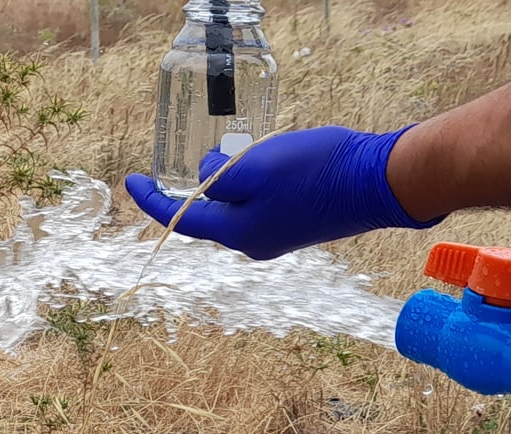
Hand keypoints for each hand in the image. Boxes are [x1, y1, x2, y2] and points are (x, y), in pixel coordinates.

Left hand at [125, 125, 444, 259]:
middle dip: (192, 190)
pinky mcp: (301, 223)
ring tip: (224, 157)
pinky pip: (260, 205)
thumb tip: (204, 177)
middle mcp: (257, 243)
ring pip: (238, 208)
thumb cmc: (316, 172)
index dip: (152, 200)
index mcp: (241, 234)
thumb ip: (219, 177)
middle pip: (211, 216)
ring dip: (225, 185)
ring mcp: (281, 236)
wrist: (378, 182)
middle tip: (180, 162)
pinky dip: (249, 186)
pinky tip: (259, 165)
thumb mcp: (256, 167)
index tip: (131, 179)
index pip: (183, 220)